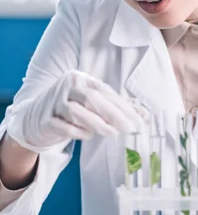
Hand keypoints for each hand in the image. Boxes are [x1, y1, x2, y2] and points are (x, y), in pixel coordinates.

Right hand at [7, 70, 146, 151]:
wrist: (34, 118)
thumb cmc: (71, 109)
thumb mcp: (93, 104)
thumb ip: (117, 108)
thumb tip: (144, 115)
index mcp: (81, 79)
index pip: (106, 91)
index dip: (124, 106)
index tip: (139, 121)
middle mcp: (67, 86)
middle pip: (93, 98)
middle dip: (114, 114)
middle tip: (130, 128)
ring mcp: (54, 101)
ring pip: (78, 111)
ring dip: (98, 124)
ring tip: (112, 133)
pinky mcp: (45, 118)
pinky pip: (64, 126)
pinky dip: (78, 132)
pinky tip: (88, 135)